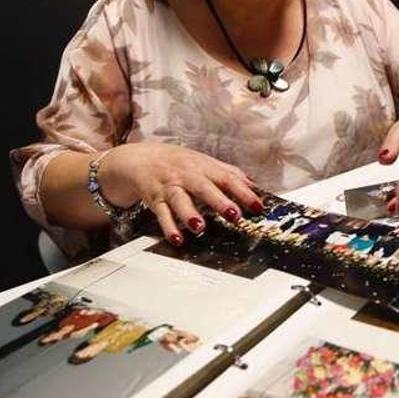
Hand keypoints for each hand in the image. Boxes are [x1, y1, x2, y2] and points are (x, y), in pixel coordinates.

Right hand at [95, 143, 261, 245]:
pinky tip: (177, 238)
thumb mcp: (204, 163)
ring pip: (180, 200)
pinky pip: (161, 214)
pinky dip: (168, 227)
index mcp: (204, 167)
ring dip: (190, 214)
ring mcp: (170, 187)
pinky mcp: (155, 199)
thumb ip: (229, 173)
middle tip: (234, 215)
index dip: (243, 192)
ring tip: (200, 228)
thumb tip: (254, 185)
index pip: (227, 178)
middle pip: (204, 188)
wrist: (141, 159)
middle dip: (219, 201)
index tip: (257, 207)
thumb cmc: (178, 163)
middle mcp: (187, 176)